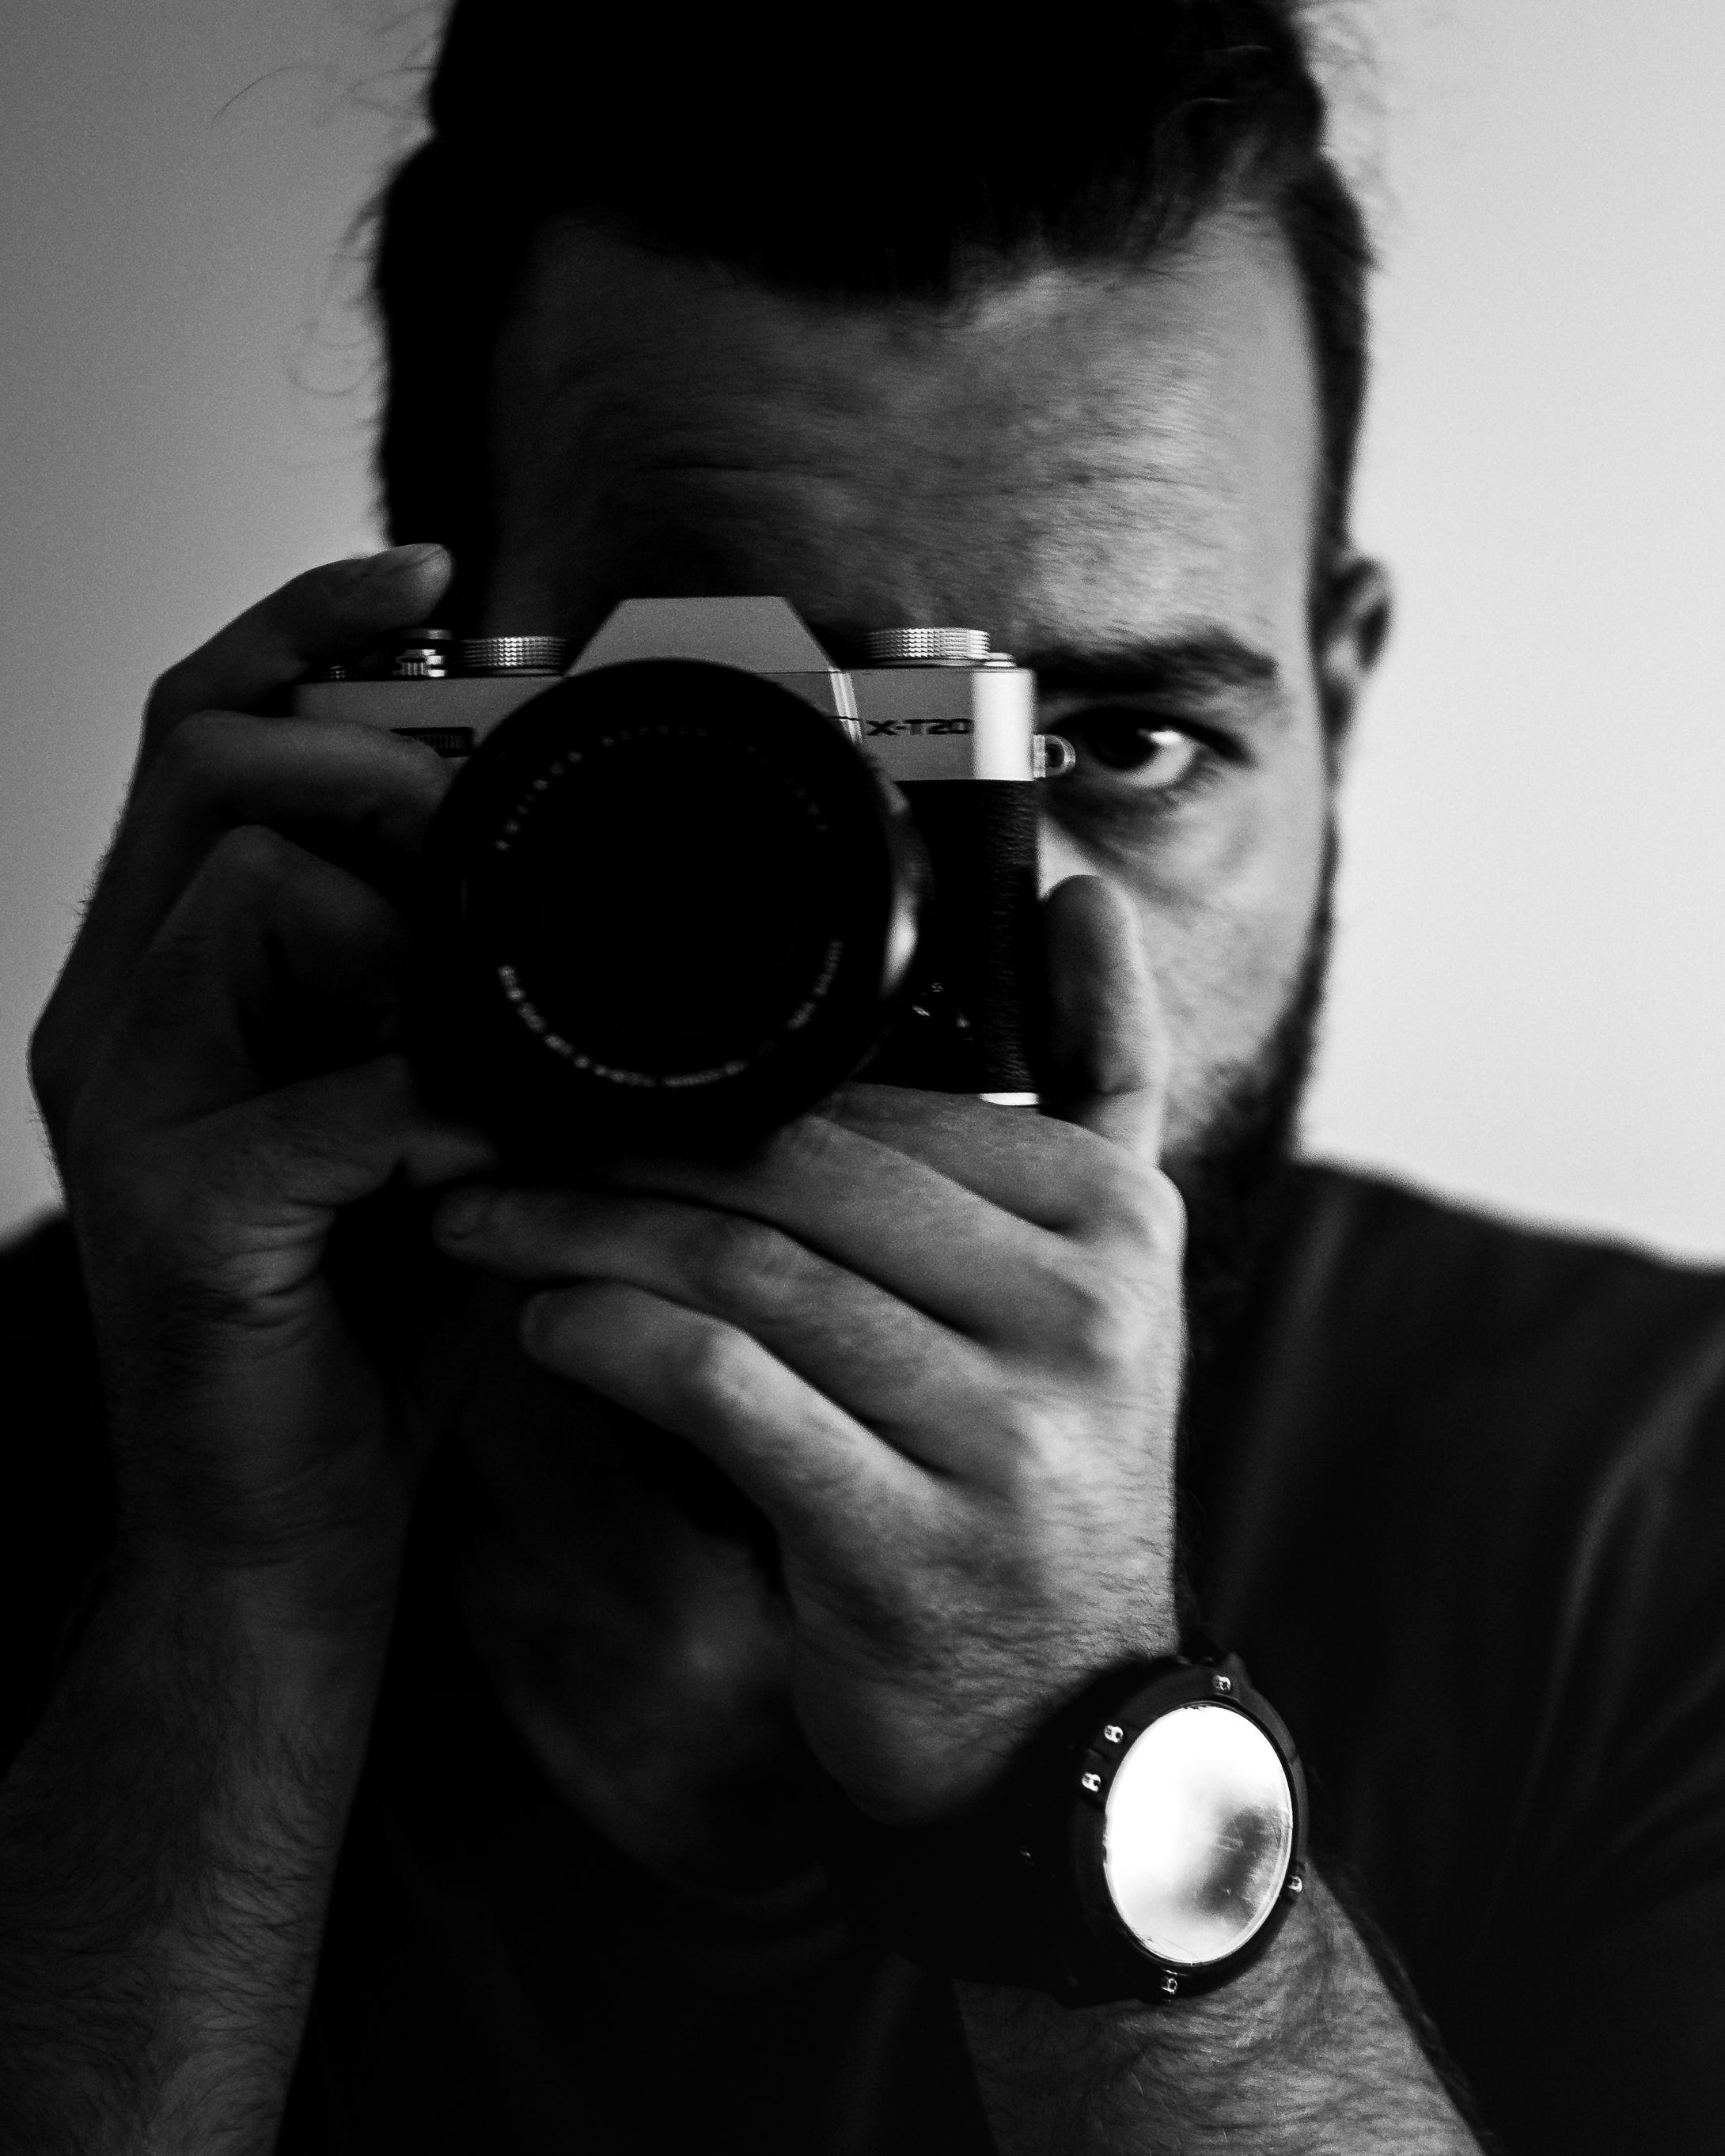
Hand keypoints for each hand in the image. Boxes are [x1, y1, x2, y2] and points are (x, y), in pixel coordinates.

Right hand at [32, 547, 494, 1630]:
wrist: (291, 1515)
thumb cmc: (380, 1302)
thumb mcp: (437, 1102)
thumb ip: (474, 988)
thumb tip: (593, 885)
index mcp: (176, 960)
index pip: (204, 723)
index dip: (308, 624)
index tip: (437, 578)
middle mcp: (120, 1005)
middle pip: (209, 765)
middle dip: (375, 765)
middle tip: (485, 829)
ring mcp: (127, 1105)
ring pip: (244, 898)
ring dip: (404, 931)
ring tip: (487, 1029)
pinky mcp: (173, 1215)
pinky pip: (311, 1099)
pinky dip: (429, 1104)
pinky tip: (493, 1145)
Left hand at [432, 877, 1184, 1820]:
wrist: (1068, 1735)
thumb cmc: (1042, 1479)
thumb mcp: (1110, 1278)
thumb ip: (1103, 1088)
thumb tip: (1076, 896)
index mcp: (1115, 1217)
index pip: (881, 1103)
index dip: (721, 1085)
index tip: (597, 1083)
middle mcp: (1079, 1309)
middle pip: (801, 1173)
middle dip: (623, 1151)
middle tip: (486, 1133)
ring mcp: (1004, 1427)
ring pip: (746, 1271)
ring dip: (580, 1235)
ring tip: (476, 1217)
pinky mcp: (910, 1537)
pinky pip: (721, 1389)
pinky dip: (609, 1342)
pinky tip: (539, 1328)